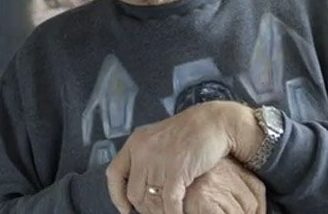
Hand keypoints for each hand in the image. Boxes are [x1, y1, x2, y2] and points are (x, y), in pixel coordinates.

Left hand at [105, 101, 263, 213]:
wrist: (214, 122)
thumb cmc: (190, 132)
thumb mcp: (159, 138)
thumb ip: (147, 156)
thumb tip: (140, 180)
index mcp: (136, 142)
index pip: (114, 173)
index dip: (116, 194)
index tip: (124, 207)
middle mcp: (142, 151)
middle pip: (132, 191)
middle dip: (143, 206)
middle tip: (155, 211)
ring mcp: (158, 160)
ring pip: (150, 200)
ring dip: (159, 211)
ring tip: (168, 211)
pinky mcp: (177, 170)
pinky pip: (169, 202)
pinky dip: (173, 212)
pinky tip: (179, 213)